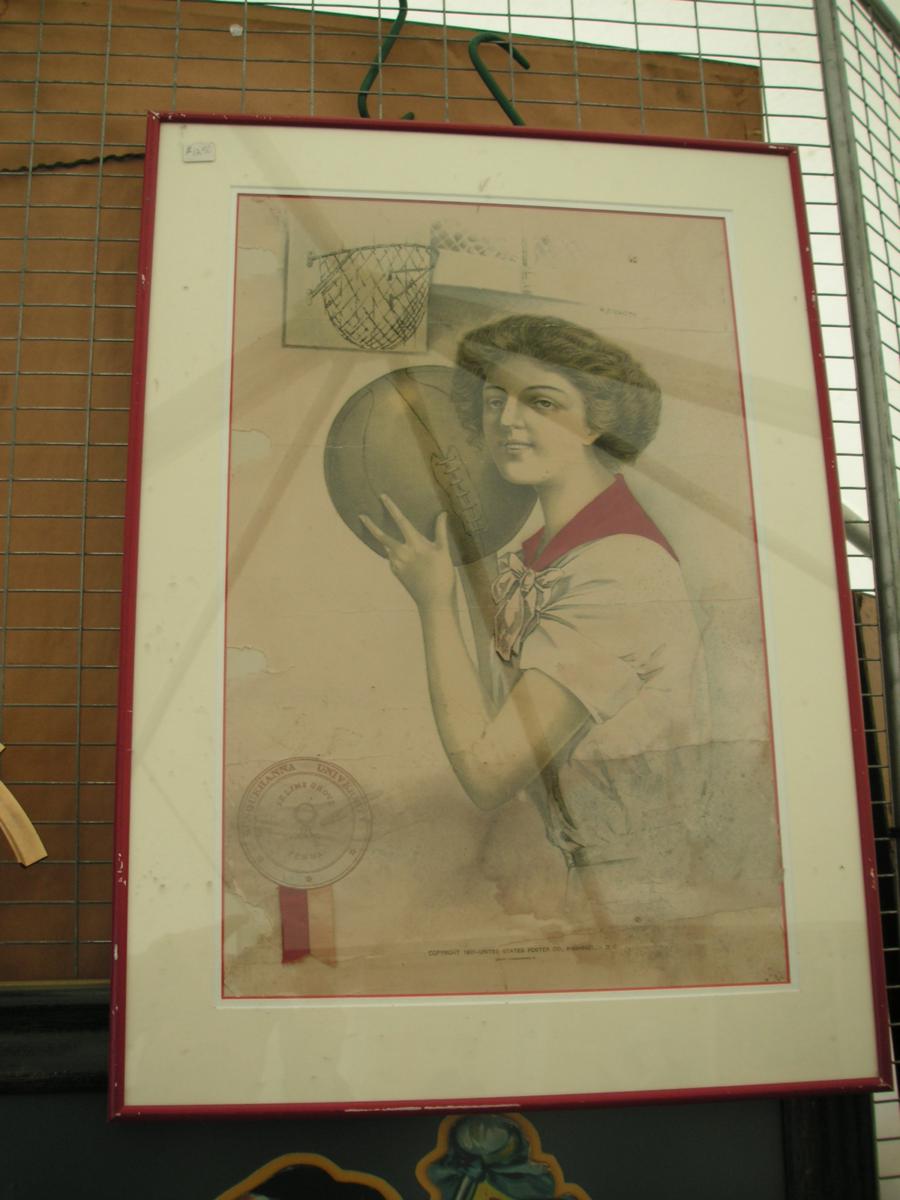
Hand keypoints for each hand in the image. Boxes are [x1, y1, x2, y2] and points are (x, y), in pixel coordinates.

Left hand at [360, 496, 454, 610]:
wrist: (434, 601)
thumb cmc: (443, 576)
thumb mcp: (444, 551)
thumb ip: (441, 531)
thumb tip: (443, 513)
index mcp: (414, 544)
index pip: (401, 520)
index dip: (391, 507)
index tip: (382, 497)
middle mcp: (402, 553)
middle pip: (382, 536)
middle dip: (370, 525)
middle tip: (361, 516)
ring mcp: (397, 564)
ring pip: (386, 547)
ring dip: (383, 539)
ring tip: (379, 531)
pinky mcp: (396, 574)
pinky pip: (391, 559)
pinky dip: (392, 552)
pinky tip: (397, 552)